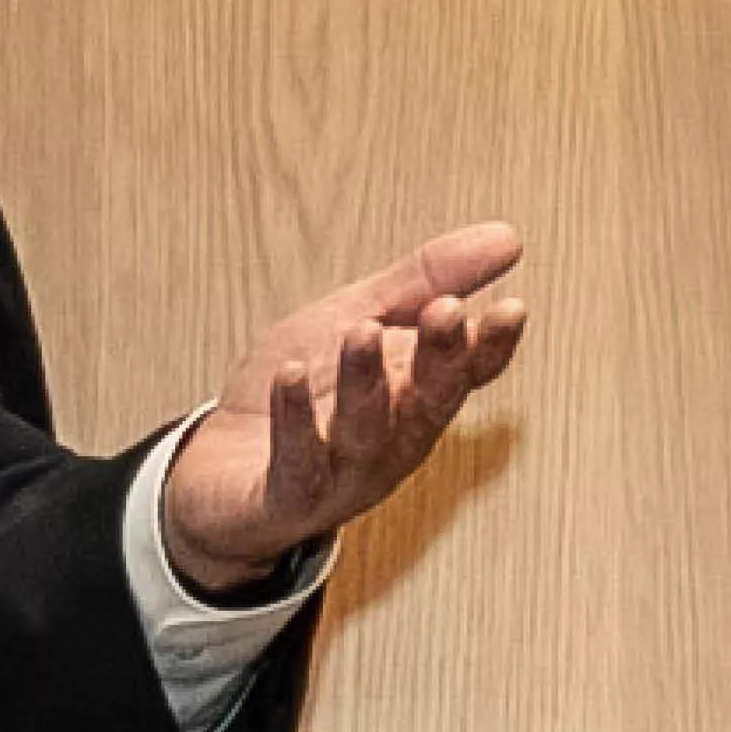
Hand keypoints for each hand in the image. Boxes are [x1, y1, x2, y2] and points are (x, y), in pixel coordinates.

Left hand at [162, 222, 531, 595]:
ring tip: (362, 332)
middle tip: (447, 311)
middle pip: (427, 403)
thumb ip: (425, 282)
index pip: (467, 373)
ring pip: (365, 432)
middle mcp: (390, 440)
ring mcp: (341, 473)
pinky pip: (297, 463)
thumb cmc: (296, 393)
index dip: (490, 346)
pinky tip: (288, 377)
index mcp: (414, 396)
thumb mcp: (358, 317)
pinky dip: (295, 422)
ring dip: (366, 383)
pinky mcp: (286, 495)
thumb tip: (508, 236)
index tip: (511, 307)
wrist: (219, 471)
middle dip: (440, 359)